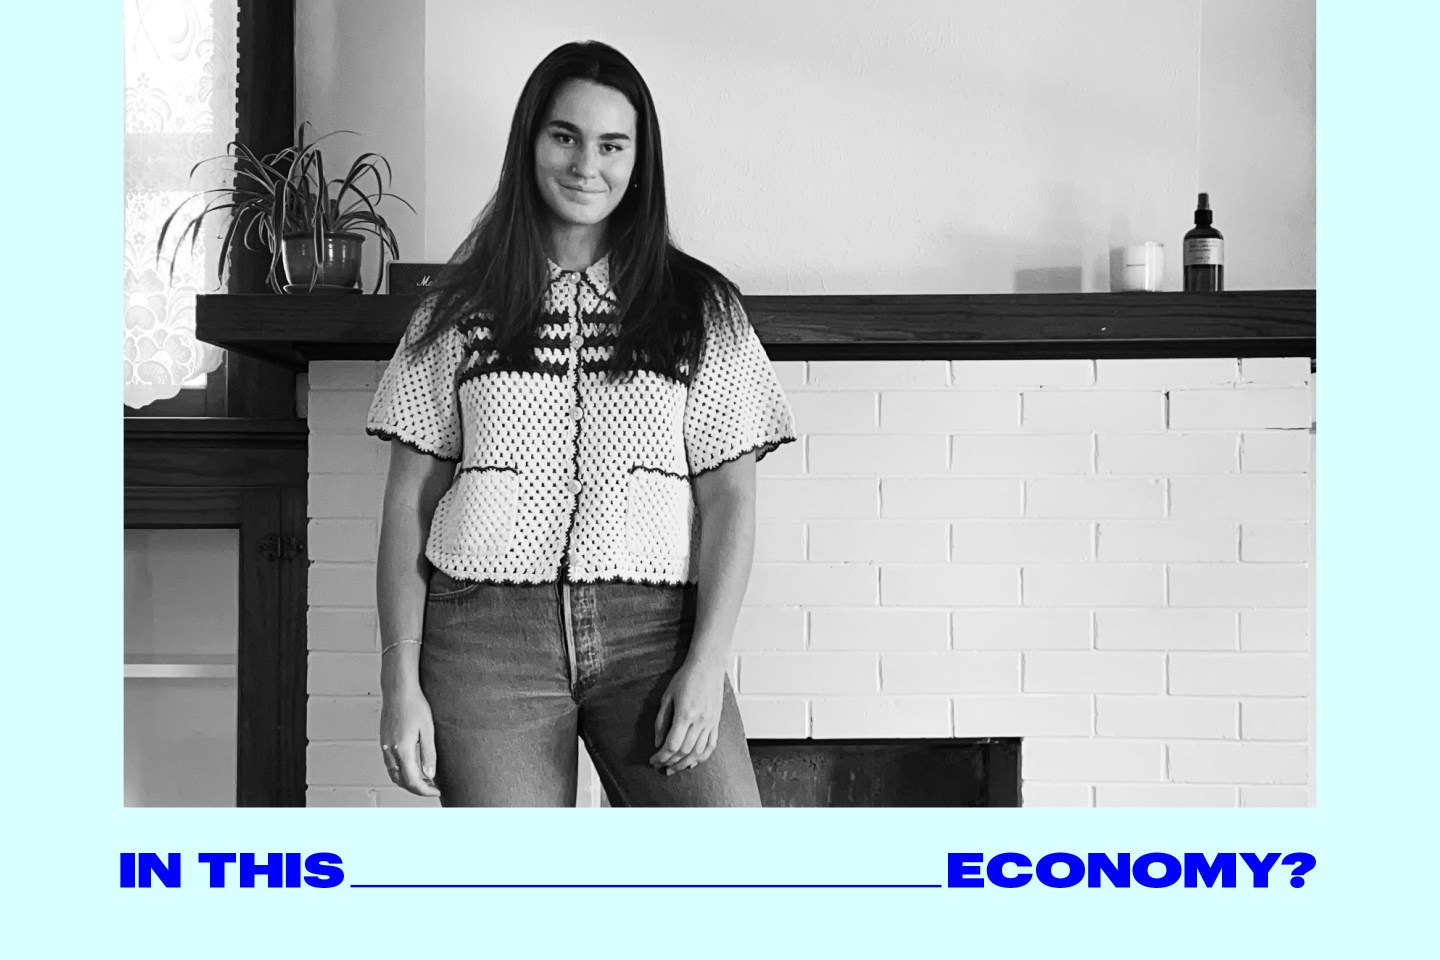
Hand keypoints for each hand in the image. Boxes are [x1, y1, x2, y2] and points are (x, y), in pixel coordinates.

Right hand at [379, 684, 441, 796]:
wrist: (398, 690)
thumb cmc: (414, 705)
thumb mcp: (428, 730)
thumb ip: (429, 754)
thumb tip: (430, 775)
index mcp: (403, 750)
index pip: (413, 781)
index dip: (425, 790)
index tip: (436, 790)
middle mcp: (390, 751)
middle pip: (402, 781)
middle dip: (417, 788)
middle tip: (433, 786)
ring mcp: (385, 747)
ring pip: (394, 775)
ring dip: (408, 781)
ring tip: (425, 778)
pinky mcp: (384, 742)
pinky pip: (390, 765)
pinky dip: (401, 772)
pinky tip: (413, 766)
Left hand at [650, 659, 725, 775]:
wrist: (708, 666)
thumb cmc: (686, 677)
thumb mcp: (667, 697)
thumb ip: (661, 721)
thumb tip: (658, 742)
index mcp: (686, 714)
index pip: (672, 745)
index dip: (661, 756)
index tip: (653, 760)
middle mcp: (700, 721)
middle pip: (684, 752)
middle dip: (670, 762)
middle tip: (660, 766)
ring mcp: (711, 723)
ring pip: (698, 752)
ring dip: (684, 764)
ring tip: (673, 768)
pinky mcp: (716, 723)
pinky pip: (711, 746)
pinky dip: (701, 758)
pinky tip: (692, 763)